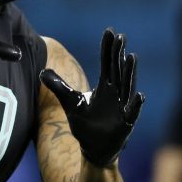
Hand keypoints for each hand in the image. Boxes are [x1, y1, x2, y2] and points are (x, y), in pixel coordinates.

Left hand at [41, 29, 144, 166]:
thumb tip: (42, 72)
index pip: (107, 64)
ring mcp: (122, 108)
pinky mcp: (125, 124)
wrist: (94, 149)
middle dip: (118, 55)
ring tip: (131, 57)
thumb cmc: (85, 124)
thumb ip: (58, 86)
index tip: (110, 32)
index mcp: (104, 88)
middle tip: (121, 37)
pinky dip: (136, 105)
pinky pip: (132, 114)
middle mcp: (115, 95)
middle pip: (117, 71)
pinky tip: (139, 95)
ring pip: (126, 88)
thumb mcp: (69, 103)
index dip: (107, 49)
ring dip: (130, 73)